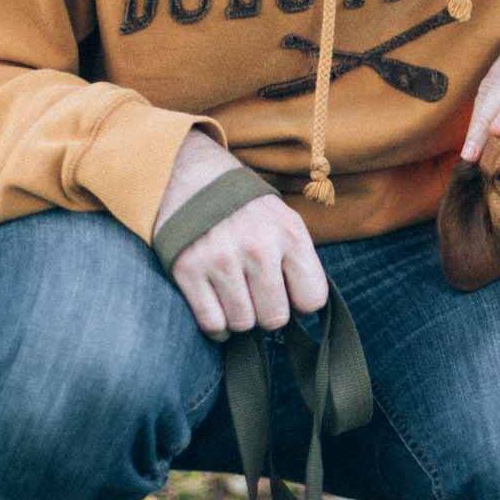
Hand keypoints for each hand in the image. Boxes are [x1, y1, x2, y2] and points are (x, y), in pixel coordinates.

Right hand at [155, 130, 328, 340]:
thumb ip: (298, 260)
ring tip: (236, 297)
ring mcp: (221, 259)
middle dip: (268, 313)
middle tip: (257, 295)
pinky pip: (212, 323)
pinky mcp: (187, 269)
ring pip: (243, 324)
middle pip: (275, 318)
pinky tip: (219, 310)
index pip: (312, 299)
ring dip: (240, 318)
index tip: (289, 293)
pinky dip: (217, 327)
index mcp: (289, 233)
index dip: (301, 303)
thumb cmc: (244, 207)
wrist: (189, 173)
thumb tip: (306, 311)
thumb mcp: (283, 220)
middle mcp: (258, 247)